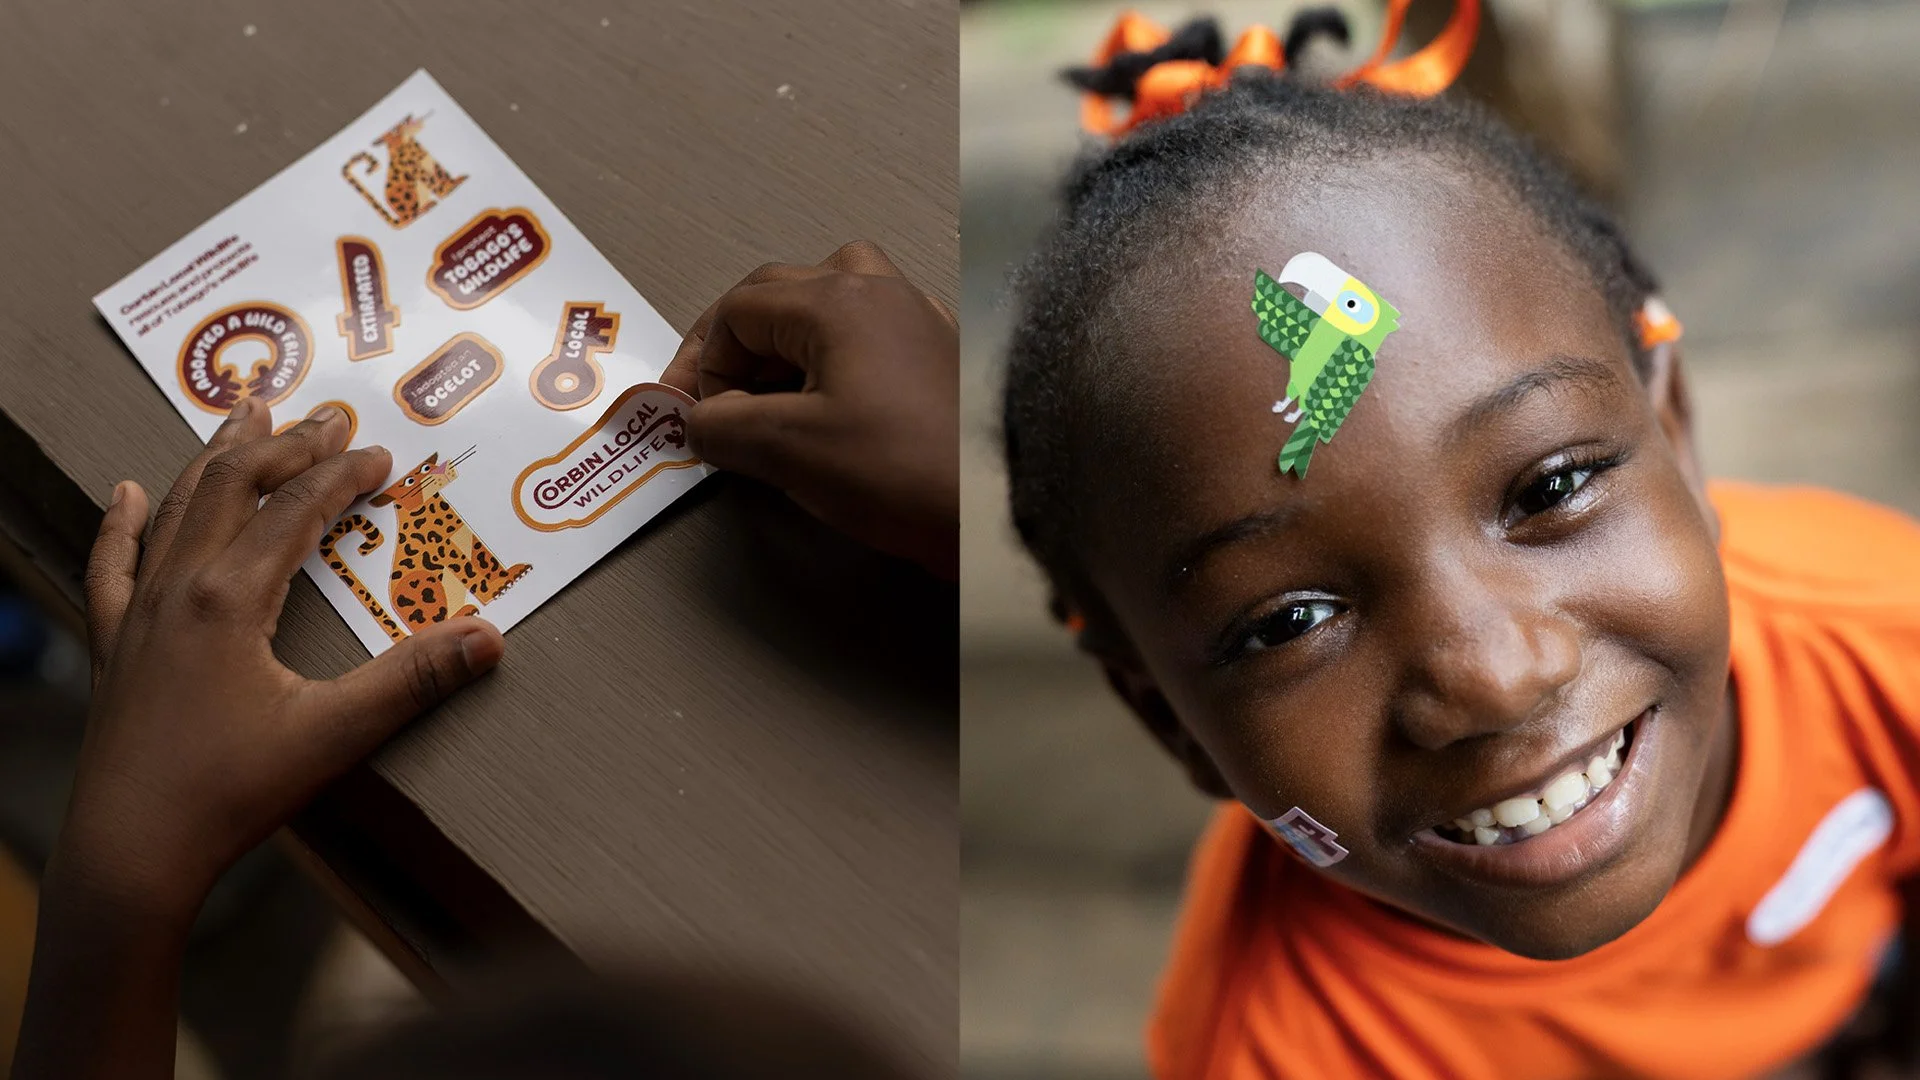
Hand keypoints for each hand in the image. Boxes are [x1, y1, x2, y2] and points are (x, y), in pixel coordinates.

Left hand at [65, 399, 505, 916]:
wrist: (129, 853)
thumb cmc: (228, 794)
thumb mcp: (334, 735)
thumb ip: (412, 681)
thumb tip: (490, 637)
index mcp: (229, 598)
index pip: (295, 510)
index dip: (341, 474)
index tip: (381, 454)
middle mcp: (177, 588)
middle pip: (232, 486)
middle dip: (285, 446)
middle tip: (328, 418)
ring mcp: (138, 614)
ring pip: (177, 508)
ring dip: (215, 456)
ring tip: (245, 413)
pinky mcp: (113, 647)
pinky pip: (112, 565)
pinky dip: (123, 521)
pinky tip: (128, 492)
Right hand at [662, 240, 958, 579]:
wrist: (991, 511)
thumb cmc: (911, 474)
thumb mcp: (785, 449)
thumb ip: (721, 425)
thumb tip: (701, 421)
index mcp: (839, 301)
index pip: (737, 310)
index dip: (702, 363)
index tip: (693, 412)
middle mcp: (881, 295)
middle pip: (778, 297)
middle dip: (736, 352)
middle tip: (714, 403)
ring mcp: (916, 322)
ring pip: (825, 308)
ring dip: (784, 349)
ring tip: (769, 399)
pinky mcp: (937, 359)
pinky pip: (866, 338)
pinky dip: (830, 363)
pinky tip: (825, 411)